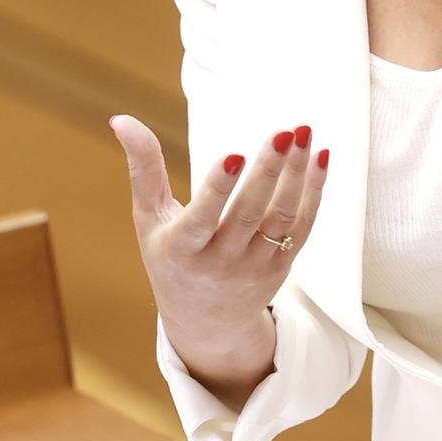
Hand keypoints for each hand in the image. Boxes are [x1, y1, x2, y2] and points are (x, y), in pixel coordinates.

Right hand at [109, 116, 329, 388]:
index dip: (218, 188)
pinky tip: (319, 156)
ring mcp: (255, 266)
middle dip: (268, 171)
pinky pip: (302, 226)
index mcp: (182, 250)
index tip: (234, 154)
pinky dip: (313, 191)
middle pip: (250, 214)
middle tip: (284, 132)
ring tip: (303, 133)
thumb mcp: (149, 218)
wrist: (206, 321)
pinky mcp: (281, 266)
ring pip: (282, 218)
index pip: (202, 219)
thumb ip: (143, 168)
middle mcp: (221, 262)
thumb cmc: (171, 257)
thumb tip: (121, 119)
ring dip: (297, 175)